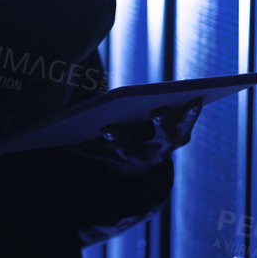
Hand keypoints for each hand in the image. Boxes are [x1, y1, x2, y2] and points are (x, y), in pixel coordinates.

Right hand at [65, 99, 204, 174]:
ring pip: (180, 130)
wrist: (142, 161)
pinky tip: (199, 96)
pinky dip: (194, 110)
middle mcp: (155, 152)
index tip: (108, 128)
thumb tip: (57, 141)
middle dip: (158, 125)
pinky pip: (190, 120)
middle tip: (157, 112)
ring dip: (187, 117)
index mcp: (132, 155)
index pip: (124, 148)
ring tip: (193, 101)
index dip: (117, 139)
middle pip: (158, 139)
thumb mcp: (98, 151)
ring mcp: (171, 141)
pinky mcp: (182, 131)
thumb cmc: (115, 148)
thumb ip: (83, 147)